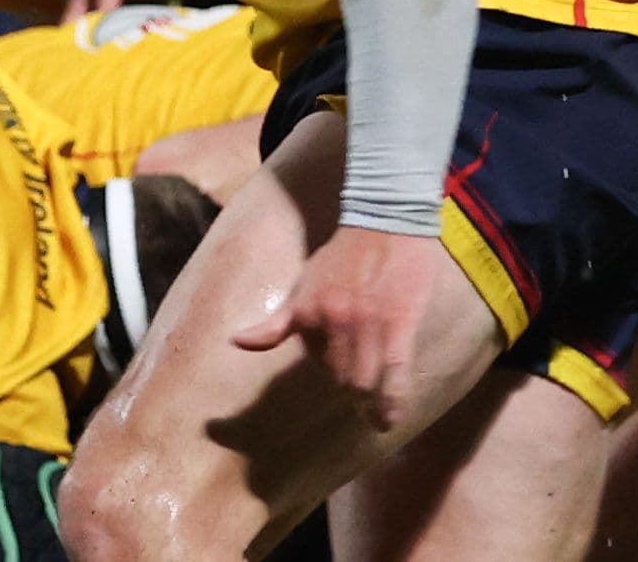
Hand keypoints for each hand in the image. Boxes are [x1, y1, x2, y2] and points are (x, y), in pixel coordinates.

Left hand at [234, 225, 445, 430]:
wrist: (386, 219)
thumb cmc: (344, 253)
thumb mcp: (304, 283)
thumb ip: (277, 321)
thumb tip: (236, 343)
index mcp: (309, 313)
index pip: (314, 360)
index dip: (328, 366)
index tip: (339, 372)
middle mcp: (336, 323)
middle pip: (339, 377)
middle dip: (349, 390)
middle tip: (359, 400)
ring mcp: (370, 325)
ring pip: (364, 381)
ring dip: (368, 403)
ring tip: (374, 415)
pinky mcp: (400, 324)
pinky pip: (396, 373)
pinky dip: (392, 400)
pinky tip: (389, 418)